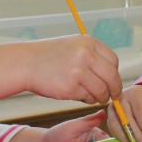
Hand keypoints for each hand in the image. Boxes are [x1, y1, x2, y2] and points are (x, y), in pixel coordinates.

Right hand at [0, 35, 121, 104]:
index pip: (113, 61)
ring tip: (94, 98)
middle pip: (112, 76)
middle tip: (112, 96)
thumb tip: (112, 76)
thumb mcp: (74, 46)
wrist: (26, 63)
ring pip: (101, 90)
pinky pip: (87, 97)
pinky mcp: (71, 87)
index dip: (114, 74)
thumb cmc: (49, 57)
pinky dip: (86, 99)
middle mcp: (86, 54)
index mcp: (88, 42)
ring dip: (100, 97)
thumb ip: (92, 56)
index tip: (113, 82)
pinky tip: (77, 95)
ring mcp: (78, 71)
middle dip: (114, 89)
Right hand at [106, 83, 141, 141]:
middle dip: (136, 135)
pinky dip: (124, 139)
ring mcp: (112, 109)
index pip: (139, 110)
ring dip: (128, 139)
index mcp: (135, 93)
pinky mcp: (109, 119)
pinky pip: (114, 131)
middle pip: (126, 119)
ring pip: (117, 126)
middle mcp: (120, 99)